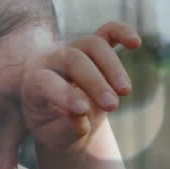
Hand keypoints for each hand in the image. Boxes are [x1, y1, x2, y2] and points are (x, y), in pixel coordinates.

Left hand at [20, 22, 141, 153]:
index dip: (65, 95)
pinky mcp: (92, 48)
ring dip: (113, 67)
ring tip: (125, 92)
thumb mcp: (55, 135)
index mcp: (34, 83)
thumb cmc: (54, 128)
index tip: (83, 111)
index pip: (46, 82)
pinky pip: (107, 33)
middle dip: (95, 82)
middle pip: (73, 59)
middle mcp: (50, 61)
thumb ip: (67, 128)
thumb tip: (82, 116)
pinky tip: (135, 43)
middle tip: (112, 107)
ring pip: (93, 44)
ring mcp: (72, 50)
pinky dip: (122, 32)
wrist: (59, 117)